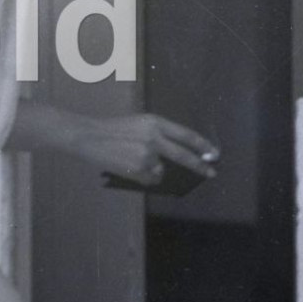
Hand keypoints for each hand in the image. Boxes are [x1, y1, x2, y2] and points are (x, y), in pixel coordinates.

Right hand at [73, 113, 217, 187]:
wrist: (89, 136)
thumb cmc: (112, 129)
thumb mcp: (138, 124)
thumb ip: (157, 135)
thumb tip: (175, 155)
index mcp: (155, 122)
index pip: (186, 135)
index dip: (202, 145)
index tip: (214, 153)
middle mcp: (155, 138)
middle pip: (184, 156)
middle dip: (199, 166)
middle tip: (211, 172)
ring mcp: (147, 155)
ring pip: (161, 171)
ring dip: (152, 171)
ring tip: (132, 160)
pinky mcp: (138, 169)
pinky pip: (149, 179)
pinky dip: (143, 177)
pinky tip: (129, 168)